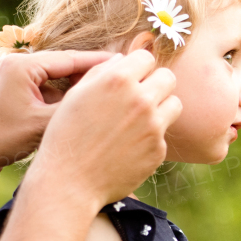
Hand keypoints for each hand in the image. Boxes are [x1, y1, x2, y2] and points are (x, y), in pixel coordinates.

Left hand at [0, 50, 115, 181]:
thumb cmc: (0, 140)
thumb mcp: (43, 125)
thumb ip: (74, 108)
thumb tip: (108, 99)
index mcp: (22, 65)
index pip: (70, 59)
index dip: (101, 63)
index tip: (127, 64)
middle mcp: (15, 64)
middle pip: (64, 67)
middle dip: (91, 75)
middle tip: (123, 79)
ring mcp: (12, 77)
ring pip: (55, 79)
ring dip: (76, 88)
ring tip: (108, 94)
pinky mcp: (12, 91)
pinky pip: (44, 90)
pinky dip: (61, 98)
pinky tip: (82, 109)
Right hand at [32, 49, 180, 206]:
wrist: (69, 182)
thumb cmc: (66, 136)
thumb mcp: (75, 95)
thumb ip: (101, 72)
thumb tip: (122, 60)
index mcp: (118, 80)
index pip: (146, 57)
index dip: (137, 66)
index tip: (130, 77)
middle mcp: (140, 100)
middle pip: (167, 77)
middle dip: (154, 84)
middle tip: (138, 97)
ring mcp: (153, 126)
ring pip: (174, 104)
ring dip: (161, 107)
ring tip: (139, 119)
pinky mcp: (158, 150)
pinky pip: (163, 133)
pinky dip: (151, 137)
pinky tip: (129, 146)